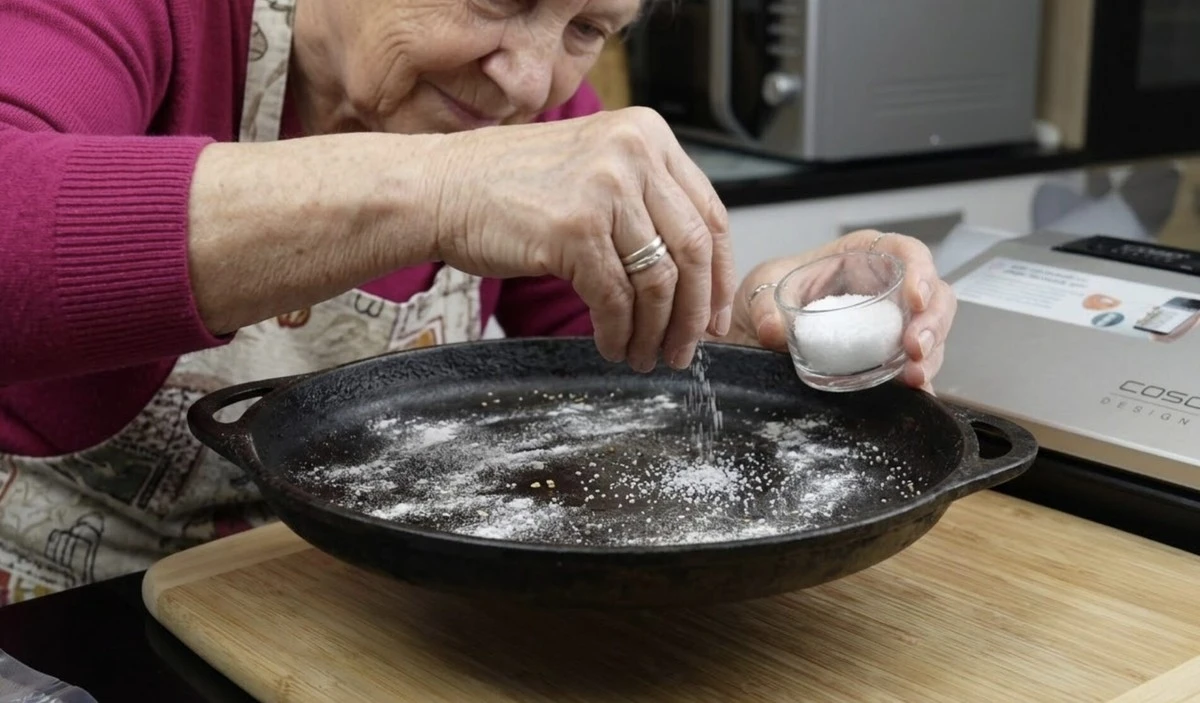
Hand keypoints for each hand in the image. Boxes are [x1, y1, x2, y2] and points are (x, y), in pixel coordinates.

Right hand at [428, 107, 735, 371]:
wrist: (437, 187)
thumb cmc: (507, 187)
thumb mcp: (592, 168)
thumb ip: (643, 200)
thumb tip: (692, 273)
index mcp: (646, 134)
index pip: (710, 213)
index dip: (720, 276)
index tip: (716, 316)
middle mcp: (633, 153)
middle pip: (694, 251)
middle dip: (695, 313)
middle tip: (686, 350)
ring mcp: (605, 190)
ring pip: (660, 282)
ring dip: (657, 331)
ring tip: (646, 356)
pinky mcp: (575, 231)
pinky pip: (616, 299)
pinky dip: (619, 332)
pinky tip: (612, 346)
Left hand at [727, 230, 956, 391]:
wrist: (751, 331)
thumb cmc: (767, 295)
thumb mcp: (758, 289)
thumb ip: (764, 306)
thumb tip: (774, 329)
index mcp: (859, 257)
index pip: (904, 251)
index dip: (921, 269)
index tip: (915, 298)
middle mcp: (882, 289)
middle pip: (933, 295)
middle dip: (932, 321)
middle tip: (914, 347)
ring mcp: (887, 325)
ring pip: (931, 333)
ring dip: (931, 355)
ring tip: (914, 376)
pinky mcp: (884, 357)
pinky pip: (913, 366)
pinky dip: (919, 380)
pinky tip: (915, 394)